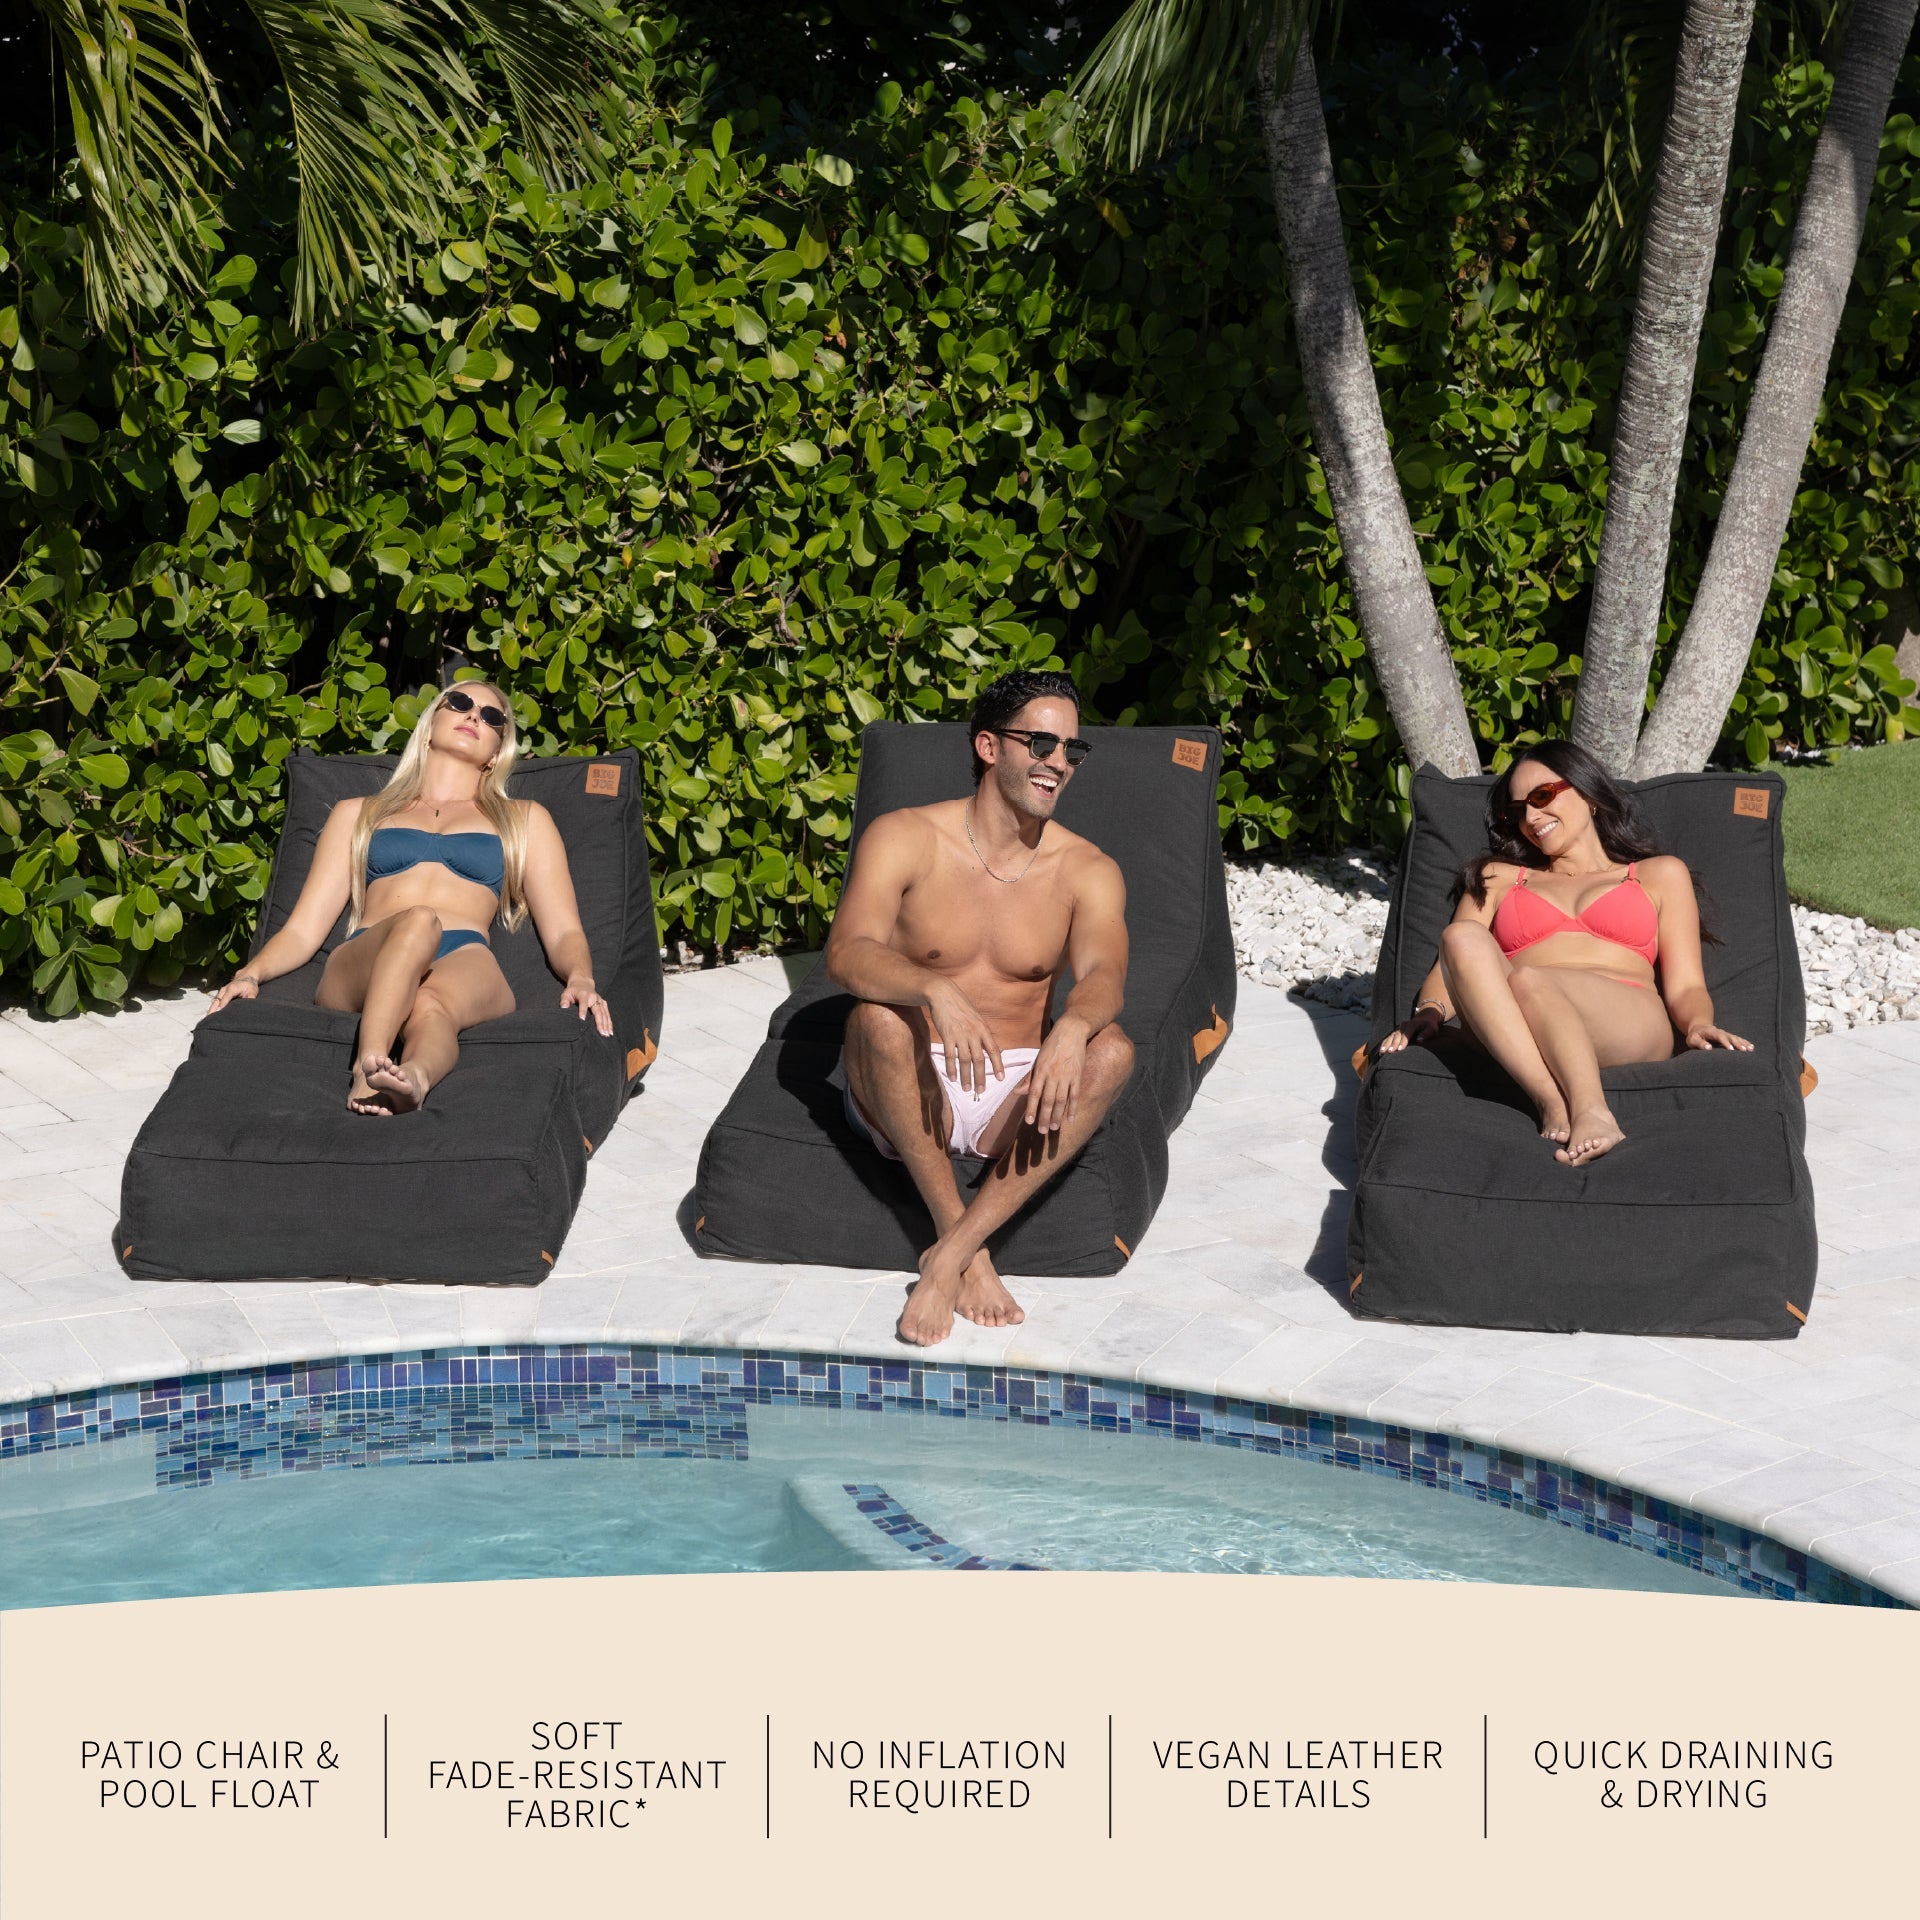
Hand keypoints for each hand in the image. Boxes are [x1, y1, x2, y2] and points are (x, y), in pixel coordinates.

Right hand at [206, 972, 259, 1015]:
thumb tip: (249, 1007)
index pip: (225, 999)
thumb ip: (250, 998)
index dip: (221, 1006)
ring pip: (214, 1002)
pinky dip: (213, 1007)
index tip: (217, 1013)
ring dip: (211, 1009)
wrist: (246, 977)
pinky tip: (211, 1015)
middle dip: (212, 1009)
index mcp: (231, 989)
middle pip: (216, 1001)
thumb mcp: (253, 991)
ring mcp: (221, 992)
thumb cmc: (250, 985)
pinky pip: (215, 1001)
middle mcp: (224, 990)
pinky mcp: (221, 994)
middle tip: (209, 1019)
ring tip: (208, 1018)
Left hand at [561, 975, 613, 1036]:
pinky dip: (609, 1022)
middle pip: (597, 1010)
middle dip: (599, 1022)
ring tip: (607, 1034)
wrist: (582, 983)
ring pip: (604, 1013)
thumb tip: (564, 1008)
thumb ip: (564, 1000)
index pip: (583, 1003)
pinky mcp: (603, 1003)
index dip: (583, 1011)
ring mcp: (600, 1000)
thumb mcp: (566, 994)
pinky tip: (610, 1030)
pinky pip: (607, 1013)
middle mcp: (593, 997)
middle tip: (601, 1033)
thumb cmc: (573, 991)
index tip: (582, 1019)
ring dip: (606, 1024)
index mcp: (583, 994)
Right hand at [925, 979, 1002, 1094]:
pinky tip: (953, 1078)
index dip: (998, 1065)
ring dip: (966, 1077)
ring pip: (965, 1061)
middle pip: (979, 1060)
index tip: (1000, 1078)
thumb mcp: (976, 1017)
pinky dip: (951, 1069)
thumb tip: (989, 1048)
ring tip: (967, 1089)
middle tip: (981, 1091)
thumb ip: (982, 1033)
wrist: (943, 994)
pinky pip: (951, 1056)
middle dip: (980, 1077)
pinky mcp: (947, 1036)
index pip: (993, 1050)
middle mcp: (974, 1033)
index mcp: (983, 1028)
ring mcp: (960, 1035)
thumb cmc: (960, 1007)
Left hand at [1023, 1018, 1088, 1133]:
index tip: (1029, 1122)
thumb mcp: (1038, 1058)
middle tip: (1041, 1131)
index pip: (1034, 1093)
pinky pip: (1075, 1095)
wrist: (1071, 1031)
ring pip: (1061, 1100)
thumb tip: (1017, 1092)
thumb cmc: (1052, 1045)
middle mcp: (1053, 1074)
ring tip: (1053, 1128)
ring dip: (1057, 1115)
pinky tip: (1070, 1119)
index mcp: (1040, 1069)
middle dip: (1044, 1116)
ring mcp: (1066, 1076)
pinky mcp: (1078, 1076)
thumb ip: (1029, 1077)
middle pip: (1047, 1100)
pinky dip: (1073, 1108)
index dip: (1031, 1108)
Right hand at [1378, 1007, 1442, 1054]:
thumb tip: (1419, 1040)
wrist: (1425, 1017)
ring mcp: (1399, 1028)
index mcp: (1412, 1024)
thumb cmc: (1430, 1025)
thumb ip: (1426, 1034)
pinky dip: (1385, 1043)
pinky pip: (1389, 1037)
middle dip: (1393, 1044)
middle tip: (1389, 1052)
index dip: (1403, 1042)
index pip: (1406, 1034)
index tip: (1399, 1049)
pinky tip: (1381, 1049)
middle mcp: (1404, 1025)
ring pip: (1391, 1036)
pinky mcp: (1397, 1031)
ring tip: (1382, 1051)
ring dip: (1386, 1044)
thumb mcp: (1432, 1028)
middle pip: (1397, 1035)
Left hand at [1686, 1021, 1751, 1051]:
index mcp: (1711, 1032)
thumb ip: (1700, 1043)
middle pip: (1730, 1037)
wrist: (1699, 1028)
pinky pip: (1738, 1039)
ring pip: (1736, 1038)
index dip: (1725, 1042)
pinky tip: (1751, 1047)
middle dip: (1737, 1043)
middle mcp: (1721, 1032)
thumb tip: (1708, 1048)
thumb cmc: (1695, 1036)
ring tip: (1750, 1049)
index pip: (1719, 1036)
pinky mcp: (1729, 1037)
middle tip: (1744, 1050)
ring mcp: (1726, 1034)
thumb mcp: (1693, 1039)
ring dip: (1743, 1043)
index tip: (1730, 1049)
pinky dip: (1744, 1042)